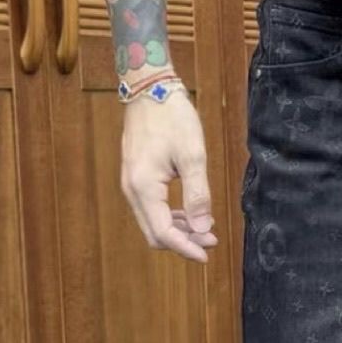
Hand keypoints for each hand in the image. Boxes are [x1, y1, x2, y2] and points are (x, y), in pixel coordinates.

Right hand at [120, 88, 217, 262]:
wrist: (149, 88)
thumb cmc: (172, 117)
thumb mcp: (193, 156)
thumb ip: (198, 195)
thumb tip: (201, 229)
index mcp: (144, 187)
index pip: (163, 233)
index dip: (186, 248)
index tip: (207, 254)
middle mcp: (132, 190)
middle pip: (154, 233)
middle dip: (183, 242)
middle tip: (211, 240)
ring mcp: (130, 184)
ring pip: (152, 222)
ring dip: (178, 230)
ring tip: (205, 229)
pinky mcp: (135, 177)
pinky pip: (150, 208)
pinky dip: (170, 216)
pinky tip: (190, 213)